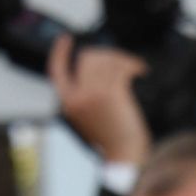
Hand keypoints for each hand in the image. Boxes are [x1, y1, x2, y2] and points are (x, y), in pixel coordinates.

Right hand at [48, 33, 150, 165]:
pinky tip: (140, 70)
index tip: (66, 39)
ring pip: (106, 60)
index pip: (56, 69)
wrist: (124, 156)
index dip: (60, 52)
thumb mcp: (87, 118)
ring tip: (134, 68)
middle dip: (106, 56)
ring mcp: (94, 94)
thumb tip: (94, 68)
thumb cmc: (112, 140)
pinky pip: (121, 67)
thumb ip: (83, 95)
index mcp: (68, 102)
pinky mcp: (112, 93)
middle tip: (121, 63)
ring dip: (122, 60)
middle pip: (87, 58)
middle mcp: (77, 96)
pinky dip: (133, 65)